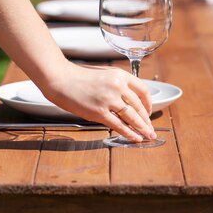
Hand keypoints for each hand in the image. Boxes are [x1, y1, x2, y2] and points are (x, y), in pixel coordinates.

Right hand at [39, 61, 155, 141]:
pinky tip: (135, 138)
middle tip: (151, 129)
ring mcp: (109, 99)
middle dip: (146, 120)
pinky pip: (119, 125)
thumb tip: (131, 103)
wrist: (61, 79)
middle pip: (138, 106)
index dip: (149, 103)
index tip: (149, 112)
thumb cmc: (81, 78)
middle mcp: (118, 86)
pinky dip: (129, 133)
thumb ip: (119, 86)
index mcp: (121, 75)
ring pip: (132, 117)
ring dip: (142, 128)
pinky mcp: (99, 112)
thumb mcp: (106, 75)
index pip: (143, 90)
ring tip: (148, 135)